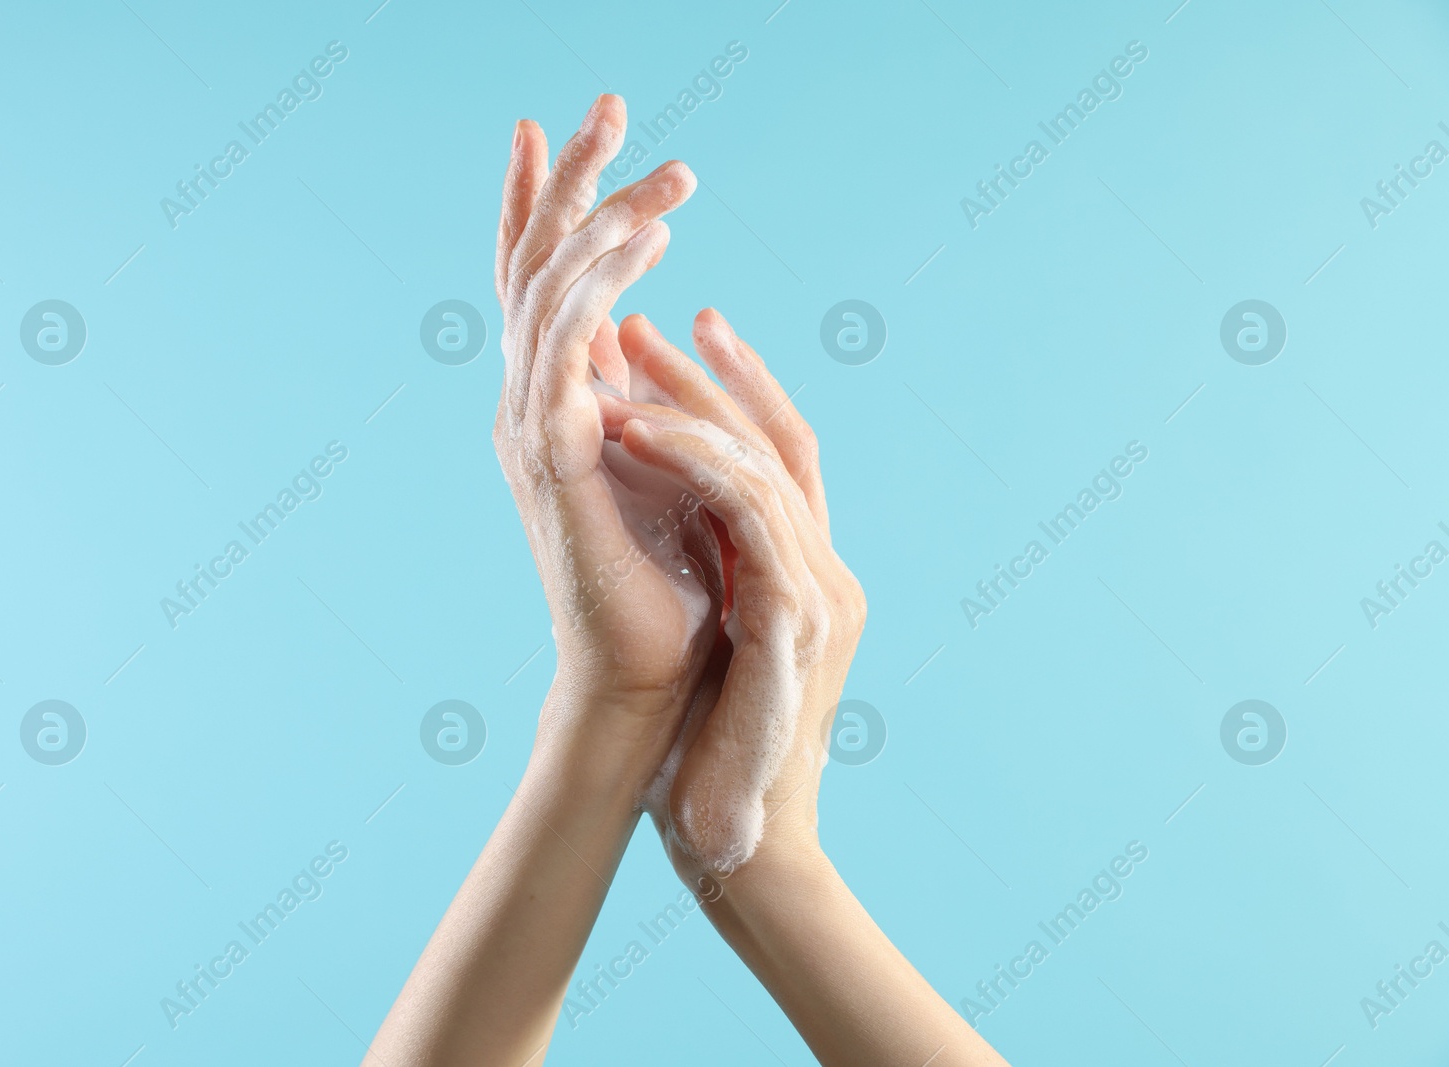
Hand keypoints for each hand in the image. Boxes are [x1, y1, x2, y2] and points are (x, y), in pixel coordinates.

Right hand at [493, 95, 714, 767]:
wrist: (647, 679)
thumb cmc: (668, 586)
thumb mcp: (667, 466)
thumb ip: (647, 398)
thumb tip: (650, 334)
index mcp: (553, 403)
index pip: (540, 282)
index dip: (546, 201)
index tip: (560, 125)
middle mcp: (527, 403)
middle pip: (534, 263)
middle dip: (571, 179)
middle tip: (610, 100)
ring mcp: (529, 428)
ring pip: (545, 292)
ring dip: (600, 217)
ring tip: (665, 165)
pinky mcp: (549, 457)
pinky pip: (564, 346)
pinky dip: (597, 285)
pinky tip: (642, 240)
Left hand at [598, 309, 865, 874]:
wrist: (738, 844)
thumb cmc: (706, 754)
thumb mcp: (706, 642)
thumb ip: (704, 575)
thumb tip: (656, 514)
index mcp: (804, 576)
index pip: (778, 459)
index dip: (732, 389)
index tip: (678, 332)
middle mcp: (824, 574)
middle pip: (775, 444)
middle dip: (704, 375)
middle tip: (639, 322)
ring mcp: (821, 596)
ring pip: (764, 465)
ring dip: (689, 402)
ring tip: (624, 358)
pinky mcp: (798, 624)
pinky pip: (750, 516)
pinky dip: (694, 462)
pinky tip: (637, 430)